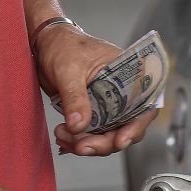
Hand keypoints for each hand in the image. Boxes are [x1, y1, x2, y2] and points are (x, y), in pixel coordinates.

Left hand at [35, 25, 157, 155]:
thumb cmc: (64, 45)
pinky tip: (64, 139)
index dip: (136, 127)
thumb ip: (75, 97)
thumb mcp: (68, 69)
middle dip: (104, 143)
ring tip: (63, 136)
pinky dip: (79, 142)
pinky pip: (93, 136)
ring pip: (109, 137)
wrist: (46, 44)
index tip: (120, 141)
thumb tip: (78, 125)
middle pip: (126, 129)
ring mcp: (110, 107)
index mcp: (130, 76)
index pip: (144, 107)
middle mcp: (124, 95)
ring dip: (88, 144)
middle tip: (81, 145)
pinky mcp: (95, 115)